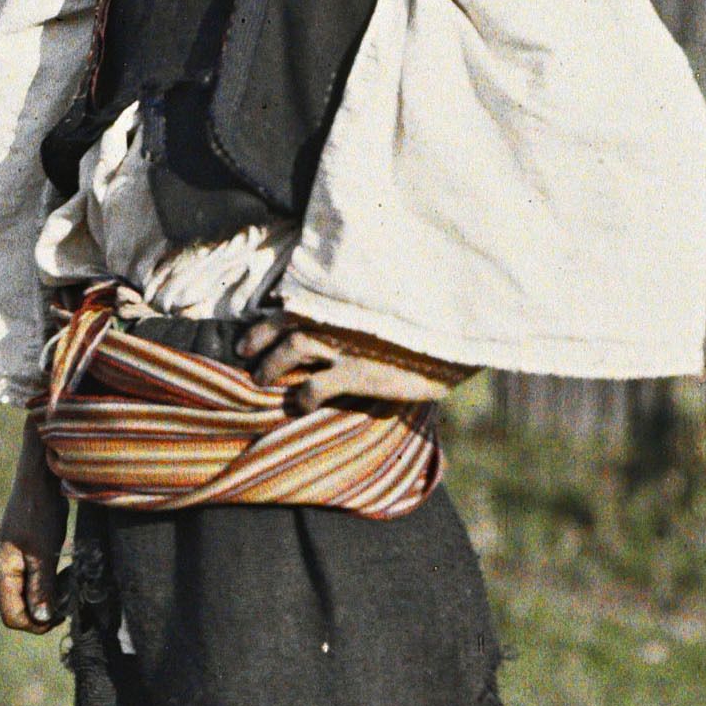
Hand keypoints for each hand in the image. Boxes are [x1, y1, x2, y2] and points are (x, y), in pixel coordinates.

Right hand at [0, 419, 68, 633]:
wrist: (39, 481)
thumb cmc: (39, 512)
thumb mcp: (42, 552)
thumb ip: (41, 587)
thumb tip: (40, 619)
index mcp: (1, 573)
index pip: (13, 618)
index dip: (36, 624)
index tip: (61, 614)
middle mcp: (2, 573)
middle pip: (20, 612)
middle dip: (44, 613)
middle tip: (68, 599)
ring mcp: (12, 566)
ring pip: (29, 599)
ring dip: (49, 600)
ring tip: (68, 586)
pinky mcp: (24, 559)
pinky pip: (35, 585)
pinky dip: (50, 586)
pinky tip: (64, 575)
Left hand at [237, 317, 472, 413]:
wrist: (458, 336)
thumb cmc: (429, 321)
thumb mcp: (394, 305)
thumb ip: (367, 309)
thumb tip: (353, 317)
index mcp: (345, 300)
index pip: (293, 304)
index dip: (266, 321)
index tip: (250, 336)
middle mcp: (340, 318)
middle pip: (285, 326)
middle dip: (260, 343)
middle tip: (248, 360)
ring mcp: (346, 345)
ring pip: (291, 351)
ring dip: (271, 367)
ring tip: (262, 382)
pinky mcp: (359, 374)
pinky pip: (314, 387)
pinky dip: (300, 397)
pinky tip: (298, 405)